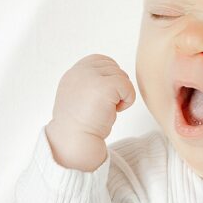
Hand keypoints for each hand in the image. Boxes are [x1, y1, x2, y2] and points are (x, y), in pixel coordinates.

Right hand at [46, 54, 135, 170]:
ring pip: (122, 77)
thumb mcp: (79, 95)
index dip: (109, 79)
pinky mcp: (105, 86)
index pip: (102, 61)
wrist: (74, 141)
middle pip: (114, 68)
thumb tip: (115, 77)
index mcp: (74, 72)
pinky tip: (115, 111)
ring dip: (120, 95)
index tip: (101, 98)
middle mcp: (81, 70)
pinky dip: (127, 101)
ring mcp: (92, 77)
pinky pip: (128, 87)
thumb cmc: (80, 125)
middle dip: (115, 88)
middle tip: (103, 106)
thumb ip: (90, 82)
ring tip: (106, 109)